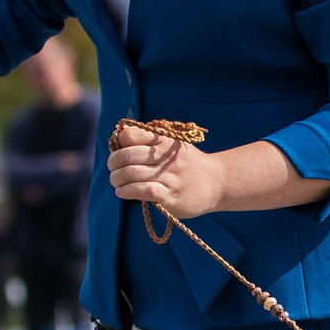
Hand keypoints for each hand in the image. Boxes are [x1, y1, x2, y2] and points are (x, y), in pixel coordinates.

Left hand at [109, 124, 225, 217]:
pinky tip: (122, 192)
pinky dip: (127, 191)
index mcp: (166, 141)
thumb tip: (118, 132)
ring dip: (117, 179)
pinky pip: (144, 191)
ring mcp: (170, 177)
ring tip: (116, 181)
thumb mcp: (172, 144)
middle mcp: (167, 157)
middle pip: (128, 156)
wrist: (216, 182)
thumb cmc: (187, 162)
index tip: (118, 149)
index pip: (133, 135)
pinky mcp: (171, 196)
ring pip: (132, 174)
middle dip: (113, 163)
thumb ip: (147, 137)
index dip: (119, 142)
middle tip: (112, 168)